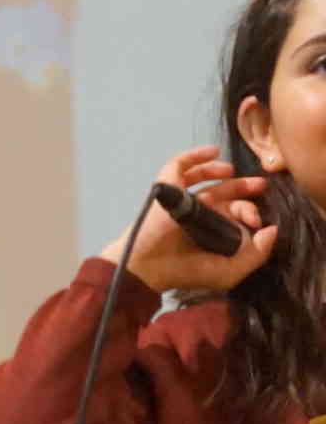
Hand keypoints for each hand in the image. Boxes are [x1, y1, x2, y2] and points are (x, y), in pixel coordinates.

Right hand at [100, 146, 273, 293]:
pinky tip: (211, 151)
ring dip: (217, 169)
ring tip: (231, 169)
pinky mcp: (168, 190)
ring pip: (201, 177)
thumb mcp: (230, 270)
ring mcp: (183, 200)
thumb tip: (272, 229)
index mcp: (214, 230)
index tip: (256, 220)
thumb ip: (256, 254)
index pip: (235, 213)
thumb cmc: (186, 272)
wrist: (150, 267)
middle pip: (223, 192)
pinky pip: (178, 167)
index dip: (249, 211)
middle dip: (242, 187)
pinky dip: (193, 157)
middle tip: (260, 185)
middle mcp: (200, 212)